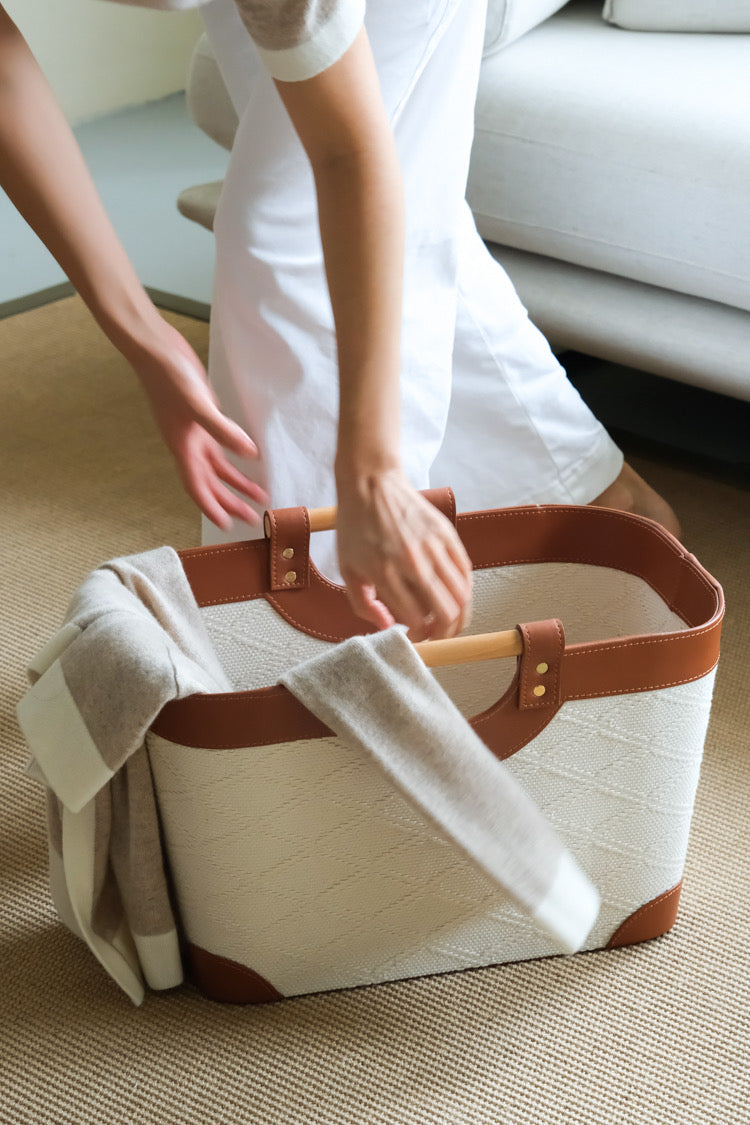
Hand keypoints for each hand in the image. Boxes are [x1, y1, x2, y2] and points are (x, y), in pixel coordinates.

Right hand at [124, 320, 268, 529]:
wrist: (154, 347)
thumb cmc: (169, 375)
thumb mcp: (198, 403)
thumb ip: (223, 430)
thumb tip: (249, 454)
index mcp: (182, 447)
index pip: (197, 487)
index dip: (212, 507)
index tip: (227, 525)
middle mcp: (188, 445)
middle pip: (210, 483)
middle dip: (230, 501)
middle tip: (251, 517)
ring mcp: (194, 431)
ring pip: (217, 466)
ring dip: (236, 482)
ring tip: (258, 495)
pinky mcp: (201, 416)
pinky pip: (219, 446)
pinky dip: (233, 456)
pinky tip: (249, 459)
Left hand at [336, 469, 472, 640]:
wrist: (372, 484)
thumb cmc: (356, 527)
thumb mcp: (347, 569)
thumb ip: (363, 604)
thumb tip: (387, 627)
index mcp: (384, 573)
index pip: (416, 619)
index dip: (418, 635)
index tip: (414, 635)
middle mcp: (413, 562)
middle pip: (447, 613)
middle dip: (444, 633)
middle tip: (435, 633)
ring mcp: (433, 547)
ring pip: (462, 597)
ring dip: (459, 616)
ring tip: (449, 620)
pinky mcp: (447, 535)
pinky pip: (466, 573)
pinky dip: (465, 591)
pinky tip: (455, 596)